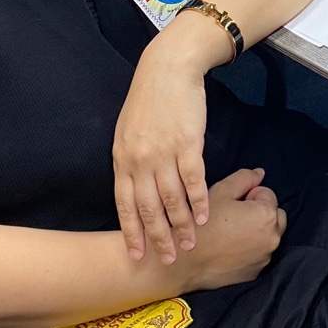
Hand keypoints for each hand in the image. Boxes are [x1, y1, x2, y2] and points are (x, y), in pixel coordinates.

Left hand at [113, 16, 226, 264]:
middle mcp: (140, 161)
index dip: (132, 231)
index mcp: (122, 159)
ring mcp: (164, 153)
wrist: (169, 68)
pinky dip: (200, 201)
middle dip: (158, 237)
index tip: (137, 255)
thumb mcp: (128, 131)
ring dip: (182, 225)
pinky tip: (205, 216)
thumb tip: (135, 187)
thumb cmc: (149, 98)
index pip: (124, 205)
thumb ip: (131, 160)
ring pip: (173, 199)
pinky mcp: (188, 144)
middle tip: (167, 259)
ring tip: (189, 243)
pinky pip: (194, 180)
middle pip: (149, 209)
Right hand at [171, 169, 286, 293]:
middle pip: (275, 216)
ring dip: (258, 230)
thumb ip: (245, 178)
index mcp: (267, 215)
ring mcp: (264, 258)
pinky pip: (260, 254)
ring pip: (268, 236)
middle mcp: (272, 238)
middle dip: (260, 211)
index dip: (250, 194)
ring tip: (231, 231)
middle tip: (235, 215)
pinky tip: (230, 248)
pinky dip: (251, 248)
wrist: (185, 263)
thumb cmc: (203, 223)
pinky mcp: (255, 273)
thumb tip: (260, 173)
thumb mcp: (222, 191)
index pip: (268, 194)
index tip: (233, 203)